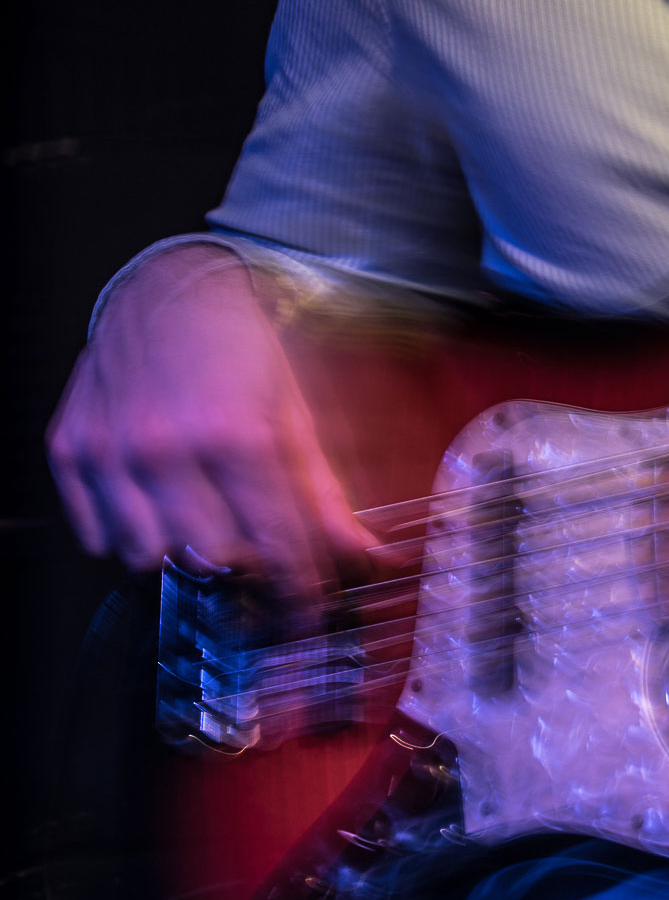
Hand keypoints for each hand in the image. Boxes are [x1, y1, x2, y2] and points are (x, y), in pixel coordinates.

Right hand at [46, 243, 376, 605]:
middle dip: (245, 579)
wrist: (168, 286)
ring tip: (211, 534)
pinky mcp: (70, 448)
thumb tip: (366, 557)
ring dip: (185, 559)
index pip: (276, 547)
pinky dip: (131, 538)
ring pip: (147, 557)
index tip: (310, 613)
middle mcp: (166, 446)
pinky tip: (161, 512)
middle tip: (264, 575)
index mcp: (237, 434)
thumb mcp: (299, 414)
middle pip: (210, 561)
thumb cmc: (240, 346)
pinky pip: (97, 534)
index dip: (300, 593)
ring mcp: (111, 450)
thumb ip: (325, 495)